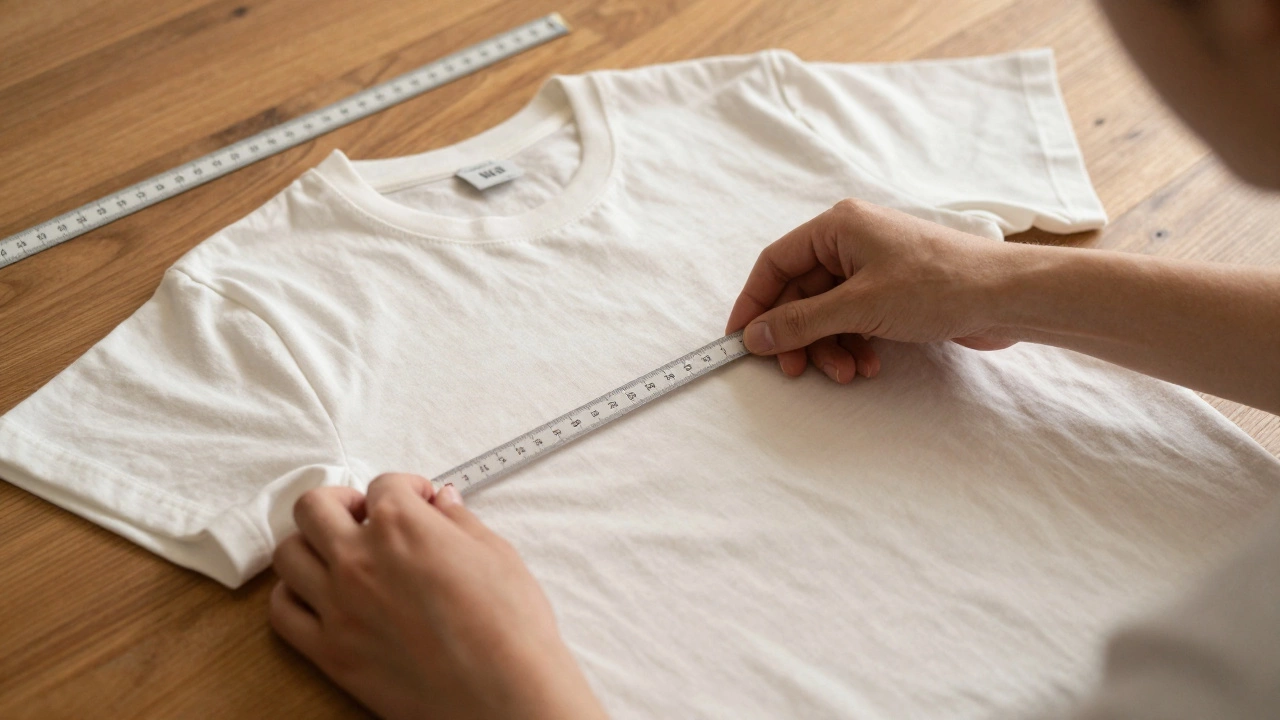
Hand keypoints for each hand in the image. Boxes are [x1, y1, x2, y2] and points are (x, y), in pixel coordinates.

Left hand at [269, 473, 607, 719]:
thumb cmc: (510, 628)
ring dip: (311, 544)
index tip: (419, 501)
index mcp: (403, 526)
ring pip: (288, 554)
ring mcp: (338, 606)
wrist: (505, 695)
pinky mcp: (330, 652)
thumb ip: (459, 522)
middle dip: (341, 501)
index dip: (406, 489)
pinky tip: (318, 595)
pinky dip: (292, 595)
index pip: (383, 485)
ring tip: (338, 553)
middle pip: (314, 507)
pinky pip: (282, 612)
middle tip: (364, 515)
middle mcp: (359, 560)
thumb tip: (443, 503)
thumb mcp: (496, 555)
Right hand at [726, 198, 1016, 381]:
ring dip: (829, 346)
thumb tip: (755, 335)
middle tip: (794, 370)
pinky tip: (868, 364)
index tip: (741, 340)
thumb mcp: (859, 306)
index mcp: (838, 227)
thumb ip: (800, 322)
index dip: (754, 302)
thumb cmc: (939, 285)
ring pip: (827, 312)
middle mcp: (852, 242)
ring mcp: (874, 267)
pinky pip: (854, 319)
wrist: (1008, 297)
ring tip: (845, 372)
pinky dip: (853, 344)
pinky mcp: (893, 292)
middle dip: (798, 335)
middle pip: (800, 293)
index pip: (776, 262)